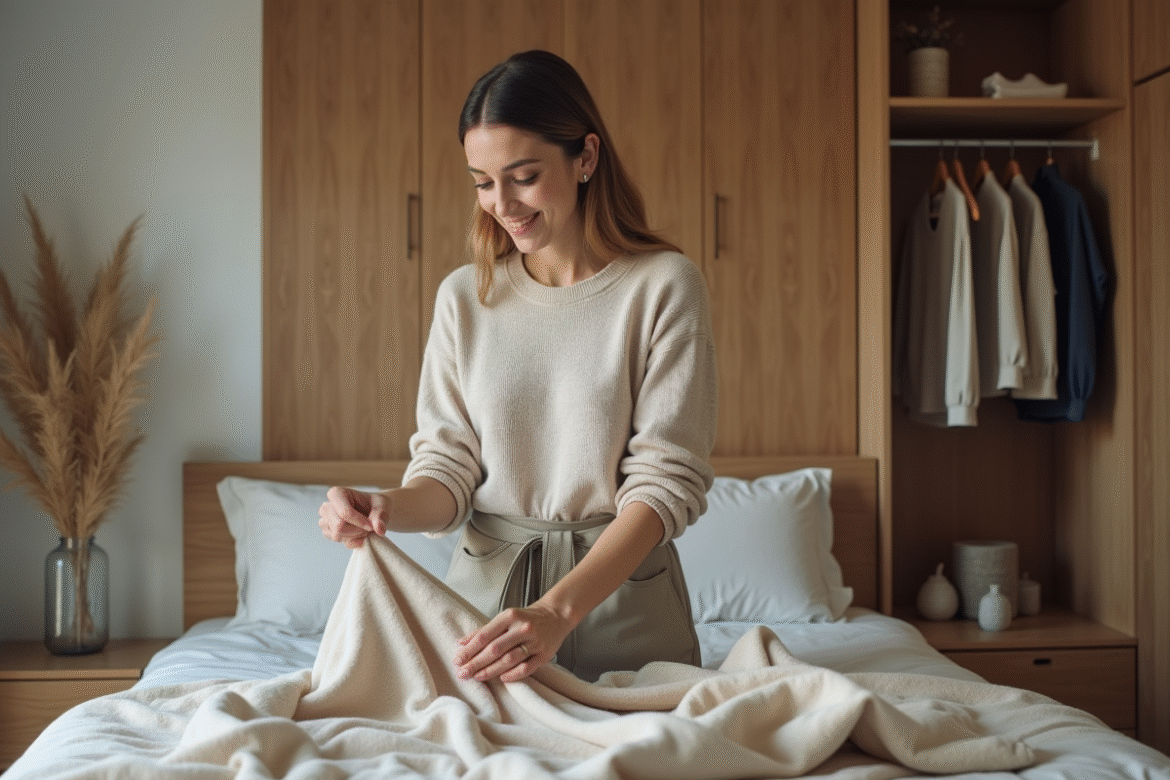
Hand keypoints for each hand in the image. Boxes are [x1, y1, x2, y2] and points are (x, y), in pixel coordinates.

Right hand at [319, 487, 387, 548]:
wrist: (372, 510)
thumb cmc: (375, 504)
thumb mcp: (382, 506)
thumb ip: (380, 516)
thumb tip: (379, 529)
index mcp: (337, 493)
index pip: (344, 512)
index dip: (360, 523)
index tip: (372, 526)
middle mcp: (327, 506)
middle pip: (338, 526)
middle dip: (357, 531)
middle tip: (370, 528)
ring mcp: (324, 519)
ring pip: (337, 535)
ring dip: (355, 536)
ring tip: (365, 529)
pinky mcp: (327, 531)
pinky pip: (339, 541)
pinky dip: (352, 541)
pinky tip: (360, 534)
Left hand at [453, 603, 572, 682]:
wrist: (556, 615)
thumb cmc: (527, 618)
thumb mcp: (506, 618)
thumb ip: (484, 630)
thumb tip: (461, 643)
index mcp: (510, 616)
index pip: (485, 635)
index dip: (469, 649)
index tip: (457, 660)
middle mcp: (522, 628)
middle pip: (495, 649)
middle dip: (476, 663)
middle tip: (462, 673)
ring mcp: (534, 642)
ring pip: (509, 660)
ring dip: (491, 671)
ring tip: (477, 677)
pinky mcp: (544, 655)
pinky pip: (526, 668)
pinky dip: (513, 675)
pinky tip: (501, 679)